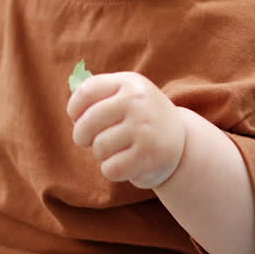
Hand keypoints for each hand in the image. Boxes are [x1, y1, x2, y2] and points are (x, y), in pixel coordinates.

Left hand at [67, 72, 185, 188]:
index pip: (86, 92)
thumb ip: (99, 94)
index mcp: (130, 83)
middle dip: (82, 136)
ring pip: (98, 147)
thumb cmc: (141, 119)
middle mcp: (138, 102)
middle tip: (89, 141)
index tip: (77, 118)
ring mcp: (145, 128)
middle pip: (87, 122)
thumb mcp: (127, 96)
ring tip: (117, 150)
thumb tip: (73, 103)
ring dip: (102, 154)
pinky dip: (113, 170)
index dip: (74, 109)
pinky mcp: (148, 155)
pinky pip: (110, 168)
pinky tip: (126, 163)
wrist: (182, 143)